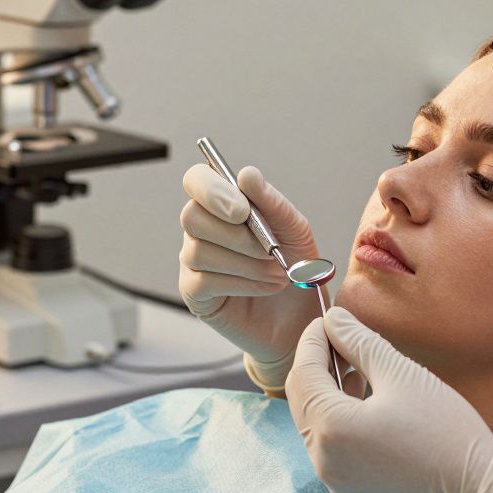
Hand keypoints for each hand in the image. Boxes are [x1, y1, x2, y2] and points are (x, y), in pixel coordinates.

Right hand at [178, 163, 321, 390]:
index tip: (243, 211)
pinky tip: (265, 286)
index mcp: (223, 204)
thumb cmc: (296, 267)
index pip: (197, 180)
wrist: (302, 317)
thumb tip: (246, 175)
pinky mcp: (194, 292)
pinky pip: (204, 280)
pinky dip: (241, 282)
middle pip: (191, 216)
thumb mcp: (294, 230)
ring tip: (278, 273)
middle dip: (235, 235)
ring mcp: (193, 261)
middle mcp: (202, 229)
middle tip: (270, 249)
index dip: (213, 191)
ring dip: (246, 262)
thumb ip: (271, 202)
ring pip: (199, 251)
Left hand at [286, 307, 492, 492]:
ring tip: (355, 369)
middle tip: (340, 340)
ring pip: (315, 427)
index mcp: (331, 429)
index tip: (328, 321)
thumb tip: (334, 318)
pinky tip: (363, 406)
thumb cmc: (445, 430)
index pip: (302, 374)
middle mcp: (323, 460)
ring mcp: (335, 483)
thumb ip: (360, 342)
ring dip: (328, 395)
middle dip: (316, 367)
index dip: (312, 341)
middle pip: (302, 402)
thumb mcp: (401, 374)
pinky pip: (332, 451)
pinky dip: (339, 423)